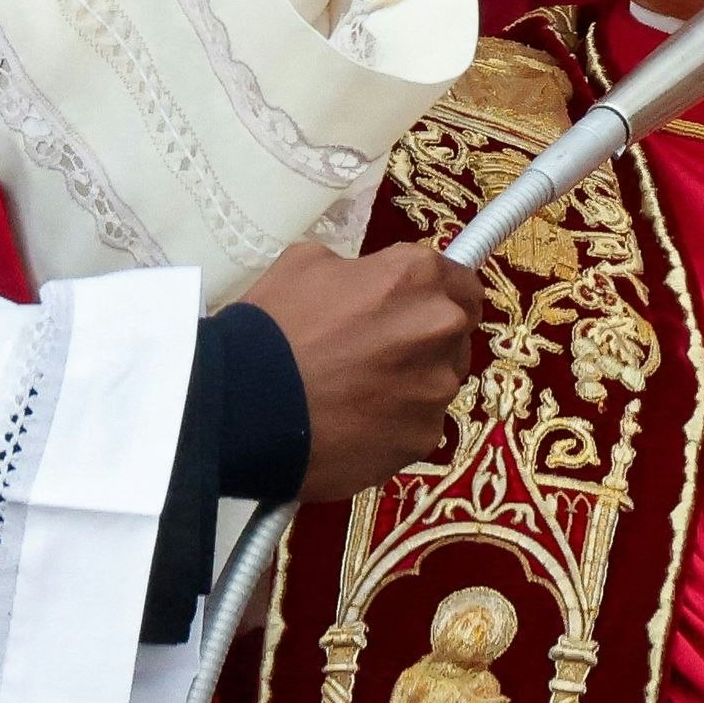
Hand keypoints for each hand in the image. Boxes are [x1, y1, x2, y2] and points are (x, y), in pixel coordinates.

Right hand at [238, 242, 482, 500]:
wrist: (241, 404)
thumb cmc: (271, 326)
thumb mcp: (308, 263)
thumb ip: (360, 270)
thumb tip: (371, 284)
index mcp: (417, 277)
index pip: (462, 283)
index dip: (442, 296)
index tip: (422, 309)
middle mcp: (440, 328)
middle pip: (454, 335)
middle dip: (424, 342)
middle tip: (378, 355)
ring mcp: (435, 388)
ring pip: (437, 384)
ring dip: (410, 387)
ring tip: (357, 396)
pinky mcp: (422, 438)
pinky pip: (417, 427)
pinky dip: (393, 427)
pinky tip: (353, 426)